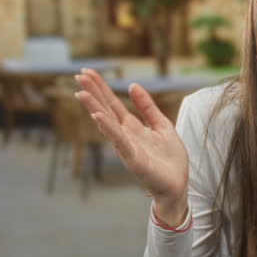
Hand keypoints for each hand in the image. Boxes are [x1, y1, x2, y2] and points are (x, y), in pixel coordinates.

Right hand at [74, 69, 188, 224]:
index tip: (87, 72)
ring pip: (107, 124)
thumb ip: (148, 107)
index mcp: (132, 127)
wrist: (178, 185)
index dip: (101, 88)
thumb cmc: (169, 159)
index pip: (113, 103)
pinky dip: (108, 128)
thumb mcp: (162, 125)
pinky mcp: (132, 159)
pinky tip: (98, 116)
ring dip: (94, 107)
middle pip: (106, 110)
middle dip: (93, 92)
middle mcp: (125, 135)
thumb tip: (133, 85)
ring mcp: (126, 147)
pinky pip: (119, 141)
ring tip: (81, 92)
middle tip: (78, 75)